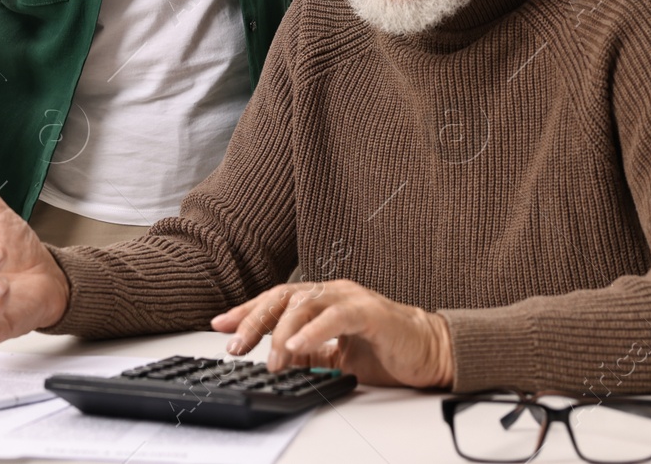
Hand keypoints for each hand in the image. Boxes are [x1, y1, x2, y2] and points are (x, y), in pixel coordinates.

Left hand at [211, 279, 453, 387]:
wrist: (430, 352)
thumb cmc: (386, 350)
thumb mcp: (336, 356)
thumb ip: (309, 353)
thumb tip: (279, 356)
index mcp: (323, 300)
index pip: (277, 300)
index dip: (247, 311)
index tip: (219, 325)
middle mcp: (334, 292)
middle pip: (284, 296)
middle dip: (254, 319)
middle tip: (234, 343)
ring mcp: (352, 298)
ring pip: (305, 304)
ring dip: (281, 332)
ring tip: (269, 358)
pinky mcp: (371, 312)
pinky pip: (336, 317)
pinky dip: (313, 331)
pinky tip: (295, 345)